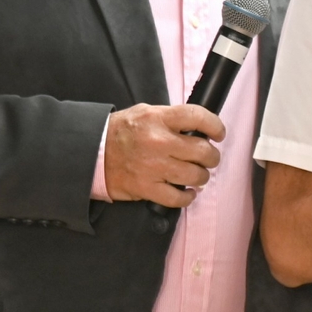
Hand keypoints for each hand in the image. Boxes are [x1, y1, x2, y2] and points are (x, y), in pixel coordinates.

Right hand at [103, 103, 223, 205]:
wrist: (92, 152)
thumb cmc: (121, 132)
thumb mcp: (146, 113)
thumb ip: (172, 118)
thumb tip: (199, 128)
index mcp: (159, 119)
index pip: (198, 117)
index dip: (215, 126)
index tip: (218, 133)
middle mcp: (158, 142)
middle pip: (202, 151)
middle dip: (211, 156)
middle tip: (208, 157)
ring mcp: (153, 167)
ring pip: (195, 176)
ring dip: (202, 176)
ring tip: (197, 174)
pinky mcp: (146, 188)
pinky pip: (178, 198)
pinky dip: (187, 197)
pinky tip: (188, 192)